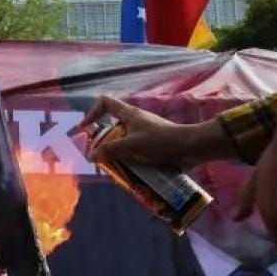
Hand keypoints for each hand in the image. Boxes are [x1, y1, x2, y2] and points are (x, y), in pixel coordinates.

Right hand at [77, 97, 232, 168]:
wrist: (190, 147)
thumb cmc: (161, 141)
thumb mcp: (132, 145)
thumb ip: (110, 150)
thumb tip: (91, 156)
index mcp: (129, 114)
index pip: (105, 103)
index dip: (92, 112)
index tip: (86, 129)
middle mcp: (135, 121)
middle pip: (111, 127)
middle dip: (103, 143)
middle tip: (100, 158)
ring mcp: (144, 133)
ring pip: (123, 141)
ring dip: (117, 154)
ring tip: (115, 169)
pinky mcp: (153, 144)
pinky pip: (134, 151)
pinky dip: (129, 160)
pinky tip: (130, 173)